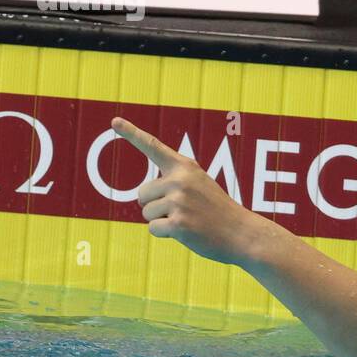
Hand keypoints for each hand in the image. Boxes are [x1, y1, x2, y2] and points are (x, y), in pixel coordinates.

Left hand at [111, 116, 276, 266]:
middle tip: (184, 210)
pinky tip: (186, 232)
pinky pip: (154, 229)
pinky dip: (165, 234)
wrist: (242, 232)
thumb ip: (173, 182)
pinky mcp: (178, 223)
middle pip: (142, 194)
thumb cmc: (217, 210)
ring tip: (188, 219)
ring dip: (162, 220)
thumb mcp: (199, 186)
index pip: (153, 147)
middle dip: (156, 205)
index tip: (114, 122)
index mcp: (185, 167)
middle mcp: (180, 180)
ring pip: (146, 213)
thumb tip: (142, 196)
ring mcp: (179, 201)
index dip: (132, 133)